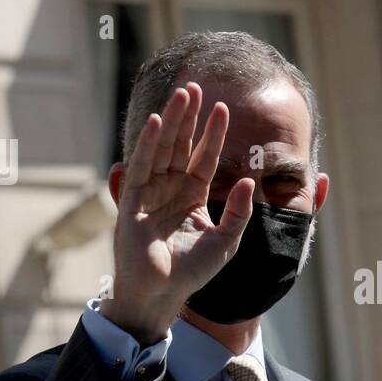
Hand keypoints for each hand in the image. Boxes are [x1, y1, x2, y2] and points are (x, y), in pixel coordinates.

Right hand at [101, 83, 253, 343]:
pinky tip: (159, 121)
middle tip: (196, 86)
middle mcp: (171, 189)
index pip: (205, 157)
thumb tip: (247, 181)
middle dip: (189, 117)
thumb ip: (238, 212)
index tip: (224, 108)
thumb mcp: (226, 241)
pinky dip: (150, 143)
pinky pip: (143, 166)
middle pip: (181, 145)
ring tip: (183, 94)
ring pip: (163, 149)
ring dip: (172, 121)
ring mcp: (151, 193)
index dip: (214, 134)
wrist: (163, 294)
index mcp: (192, 196)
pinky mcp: (134, 201)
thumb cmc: (192, 272)